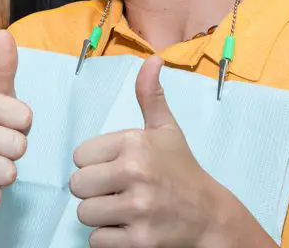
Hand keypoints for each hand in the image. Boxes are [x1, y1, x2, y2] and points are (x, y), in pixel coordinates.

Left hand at [70, 56, 246, 247]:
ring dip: (100, 216)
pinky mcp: (140, 241)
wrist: (211, 218)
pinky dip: (108, 239)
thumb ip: (150, 95)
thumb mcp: (167, 130)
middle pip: (77, 185)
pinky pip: (96, 240)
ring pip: (84, 213)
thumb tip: (152, 58)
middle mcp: (136, 172)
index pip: (79, 156)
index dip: (94, 165)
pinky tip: (129, 228)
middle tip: (118, 191)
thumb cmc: (182, 172)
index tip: (117, 168)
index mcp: (135, 142)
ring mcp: (138, 208)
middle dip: (94, 191)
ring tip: (124, 210)